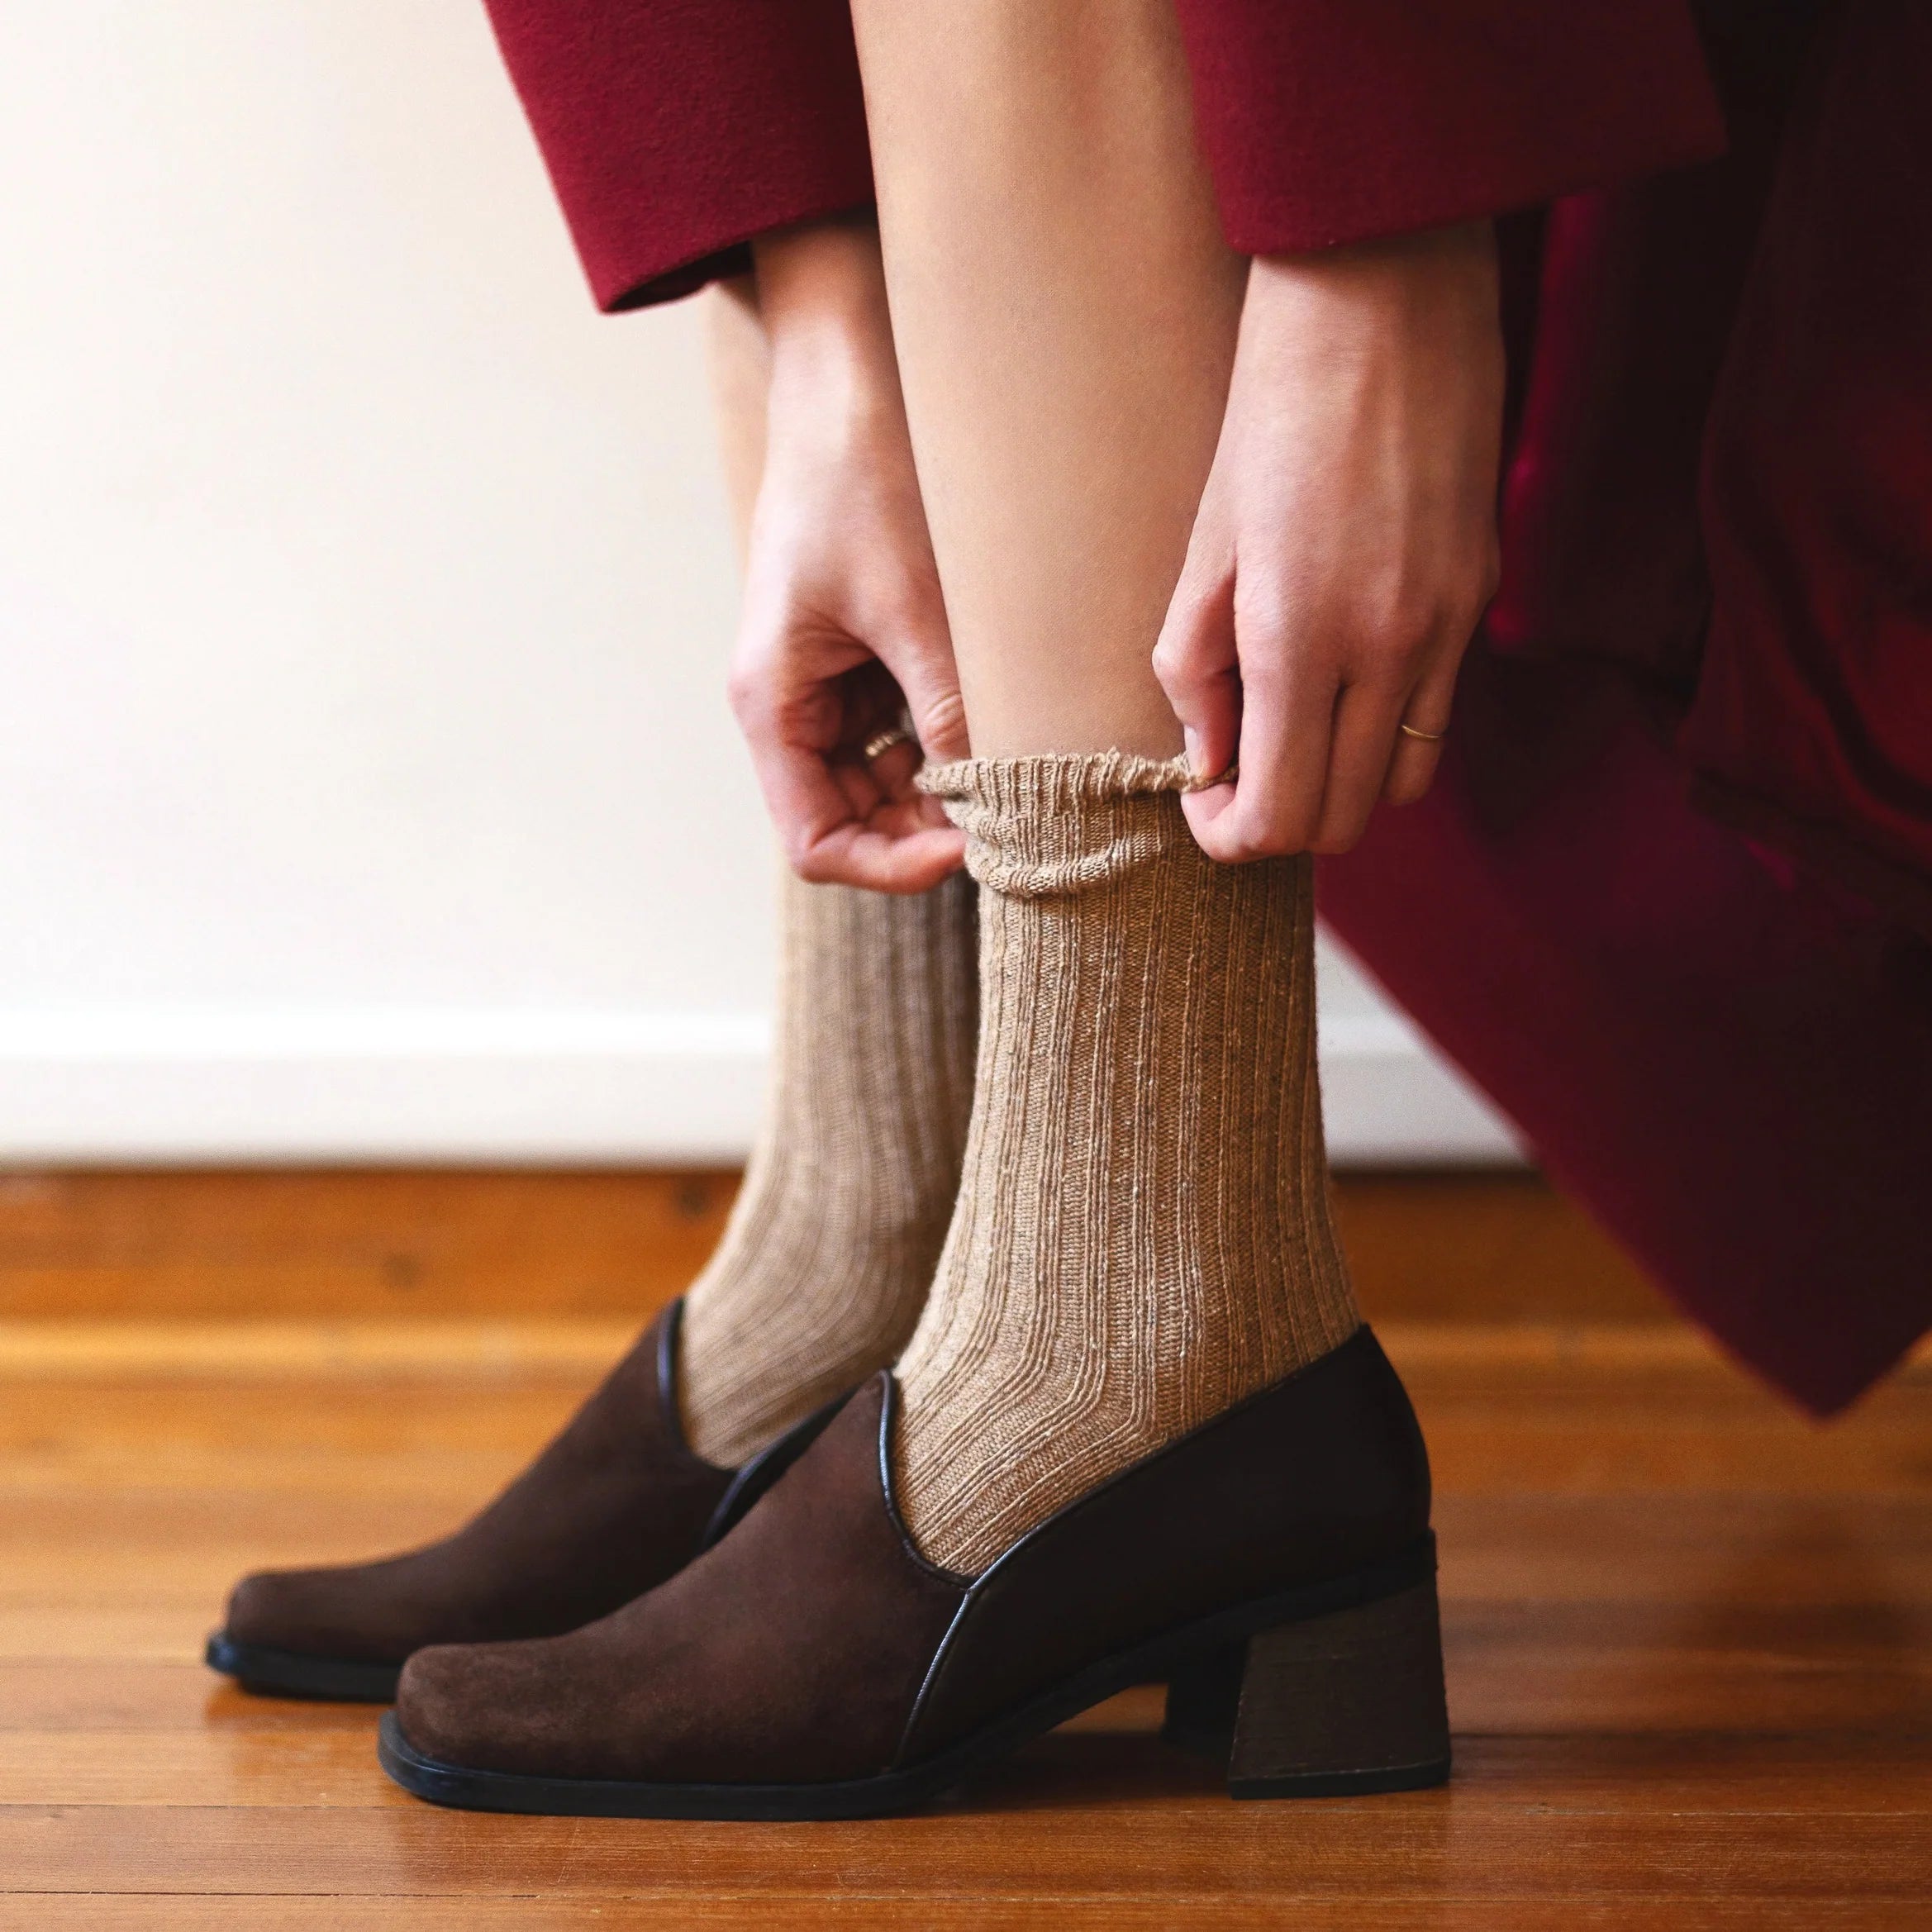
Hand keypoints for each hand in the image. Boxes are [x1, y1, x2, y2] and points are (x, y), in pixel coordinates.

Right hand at [729, 220, 967, 892]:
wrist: (850, 377)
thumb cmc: (861, 479)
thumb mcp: (913, 605)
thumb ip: (947, 710)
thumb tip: (995, 802)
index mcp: (772, 704)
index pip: (816, 842)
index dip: (889, 866)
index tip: (969, 849)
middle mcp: (791, 707)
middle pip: (852, 821)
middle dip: (926, 832)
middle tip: (1015, 818)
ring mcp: (828, 685)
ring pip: (883, 784)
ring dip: (942, 793)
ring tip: (1018, 776)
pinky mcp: (865, 658)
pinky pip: (904, 733)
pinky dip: (950, 745)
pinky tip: (1004, 728)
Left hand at [1153, 222, 1503, 859]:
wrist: (1386, 294)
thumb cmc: (1270, 411)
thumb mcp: (1203, 550)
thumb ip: (1196, 672)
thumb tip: (1207, 763)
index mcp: (1299, 639)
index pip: (1280, 816)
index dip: (1231, 837)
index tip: (1203, 806)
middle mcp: (1389, 650)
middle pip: (1344, 822)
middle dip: (1282, 822)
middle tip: (1238, 777)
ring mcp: (1449, 627)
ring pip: (1401, 784)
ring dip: (1341, 784)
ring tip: (1292, 729)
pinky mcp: (1482, 595)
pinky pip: (1437, 715)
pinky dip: (1386, 731)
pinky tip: (1343, 677)